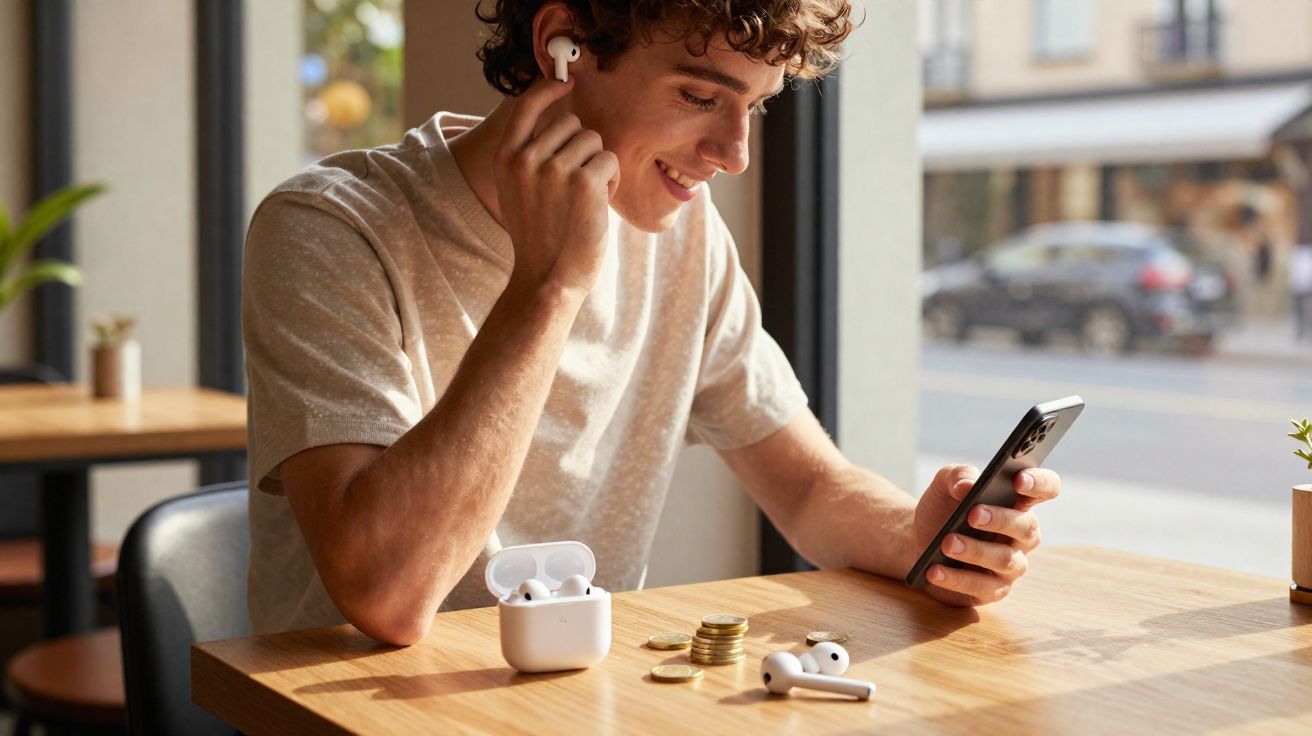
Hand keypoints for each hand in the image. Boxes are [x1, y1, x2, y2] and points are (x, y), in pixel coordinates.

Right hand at [494, 76, 620, 294]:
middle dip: (583, 148)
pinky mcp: (584, 181)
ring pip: (594, 141)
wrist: (547, 279)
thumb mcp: (517, 193)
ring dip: (598, 165)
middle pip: (572, 124)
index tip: (567, 82)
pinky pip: (610, 160)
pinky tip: (598, 205)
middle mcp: (527, 158)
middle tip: (577, 184)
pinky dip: (611, 180)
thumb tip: (559, 123)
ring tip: (586, 198)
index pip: (526, 106)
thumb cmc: (540, 238)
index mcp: (506, 159)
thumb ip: (528, 158)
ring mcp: (555, 169)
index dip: (549, 89)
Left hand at [909, 464, 1059, 605]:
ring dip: (976, 551)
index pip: (1045, 489)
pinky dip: (957, 579)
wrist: (917, 540)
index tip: (1018, 480)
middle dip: (1000, 519)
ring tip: (947, 543)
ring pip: (1006, 559)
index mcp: (1018, 502)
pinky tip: (935, 570)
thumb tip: (966, 485)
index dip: (1039, 483)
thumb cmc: (941, 510)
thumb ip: (957, 476)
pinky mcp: (993, 589)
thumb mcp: (944, 485)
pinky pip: (982, 587)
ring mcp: (1011, 563)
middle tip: (972, 514)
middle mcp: (1021, 534)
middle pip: (1026, 526)